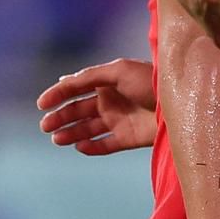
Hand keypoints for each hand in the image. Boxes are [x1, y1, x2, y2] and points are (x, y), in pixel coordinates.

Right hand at [37, 59, 155, 154]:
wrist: (177, 104)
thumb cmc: (151, 82)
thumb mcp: (119, 71)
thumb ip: (90, 76)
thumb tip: (63, 80)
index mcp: (110, 82)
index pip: (79, 88)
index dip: (59, 94)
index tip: (42, 104)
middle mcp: (113, 101)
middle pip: (80, 110)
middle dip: (61, 116)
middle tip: (45, 125)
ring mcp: (121, 120)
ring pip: (88, 129)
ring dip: (71, 133)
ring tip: (57, 138)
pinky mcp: (129, 138)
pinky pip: (104, 145)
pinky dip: (91, 147)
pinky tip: (79, 146)